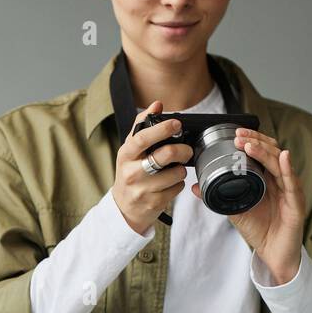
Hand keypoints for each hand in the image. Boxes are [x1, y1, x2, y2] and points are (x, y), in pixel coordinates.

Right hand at [112, 101, 192, 234]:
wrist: (124, 207)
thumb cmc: (130, 173)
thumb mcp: (130, 150)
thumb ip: (142, 125)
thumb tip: (156, 105)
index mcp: (126, 155)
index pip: (143, 138)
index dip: (162, 129)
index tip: (176, 124)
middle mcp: (131, 173)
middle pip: (164, 155)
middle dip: (182, 150)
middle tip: (186, 150)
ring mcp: (142, 190)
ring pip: (175, 173)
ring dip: (181, 170)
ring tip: (175, 169)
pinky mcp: (154, 203)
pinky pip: (177, 188)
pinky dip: (178, 184)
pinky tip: (170, 183)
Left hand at [193, 128, 304, 283]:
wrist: (272, 254)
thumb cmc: (259, 230)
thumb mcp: (235, 210)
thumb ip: (218, 197)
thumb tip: (196, 186)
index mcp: (268, 178)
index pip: (262, 152)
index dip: (251, 140)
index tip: (235, 134)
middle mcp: (280, 180)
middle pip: (272, 152)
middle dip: (255, 141)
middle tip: (239, 135)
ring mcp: (290, 190)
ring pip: (280, 163)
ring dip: (265, 151)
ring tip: (249, 144)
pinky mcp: (296, 203)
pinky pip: (292, 183)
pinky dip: (288, 168)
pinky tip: (283, 156)